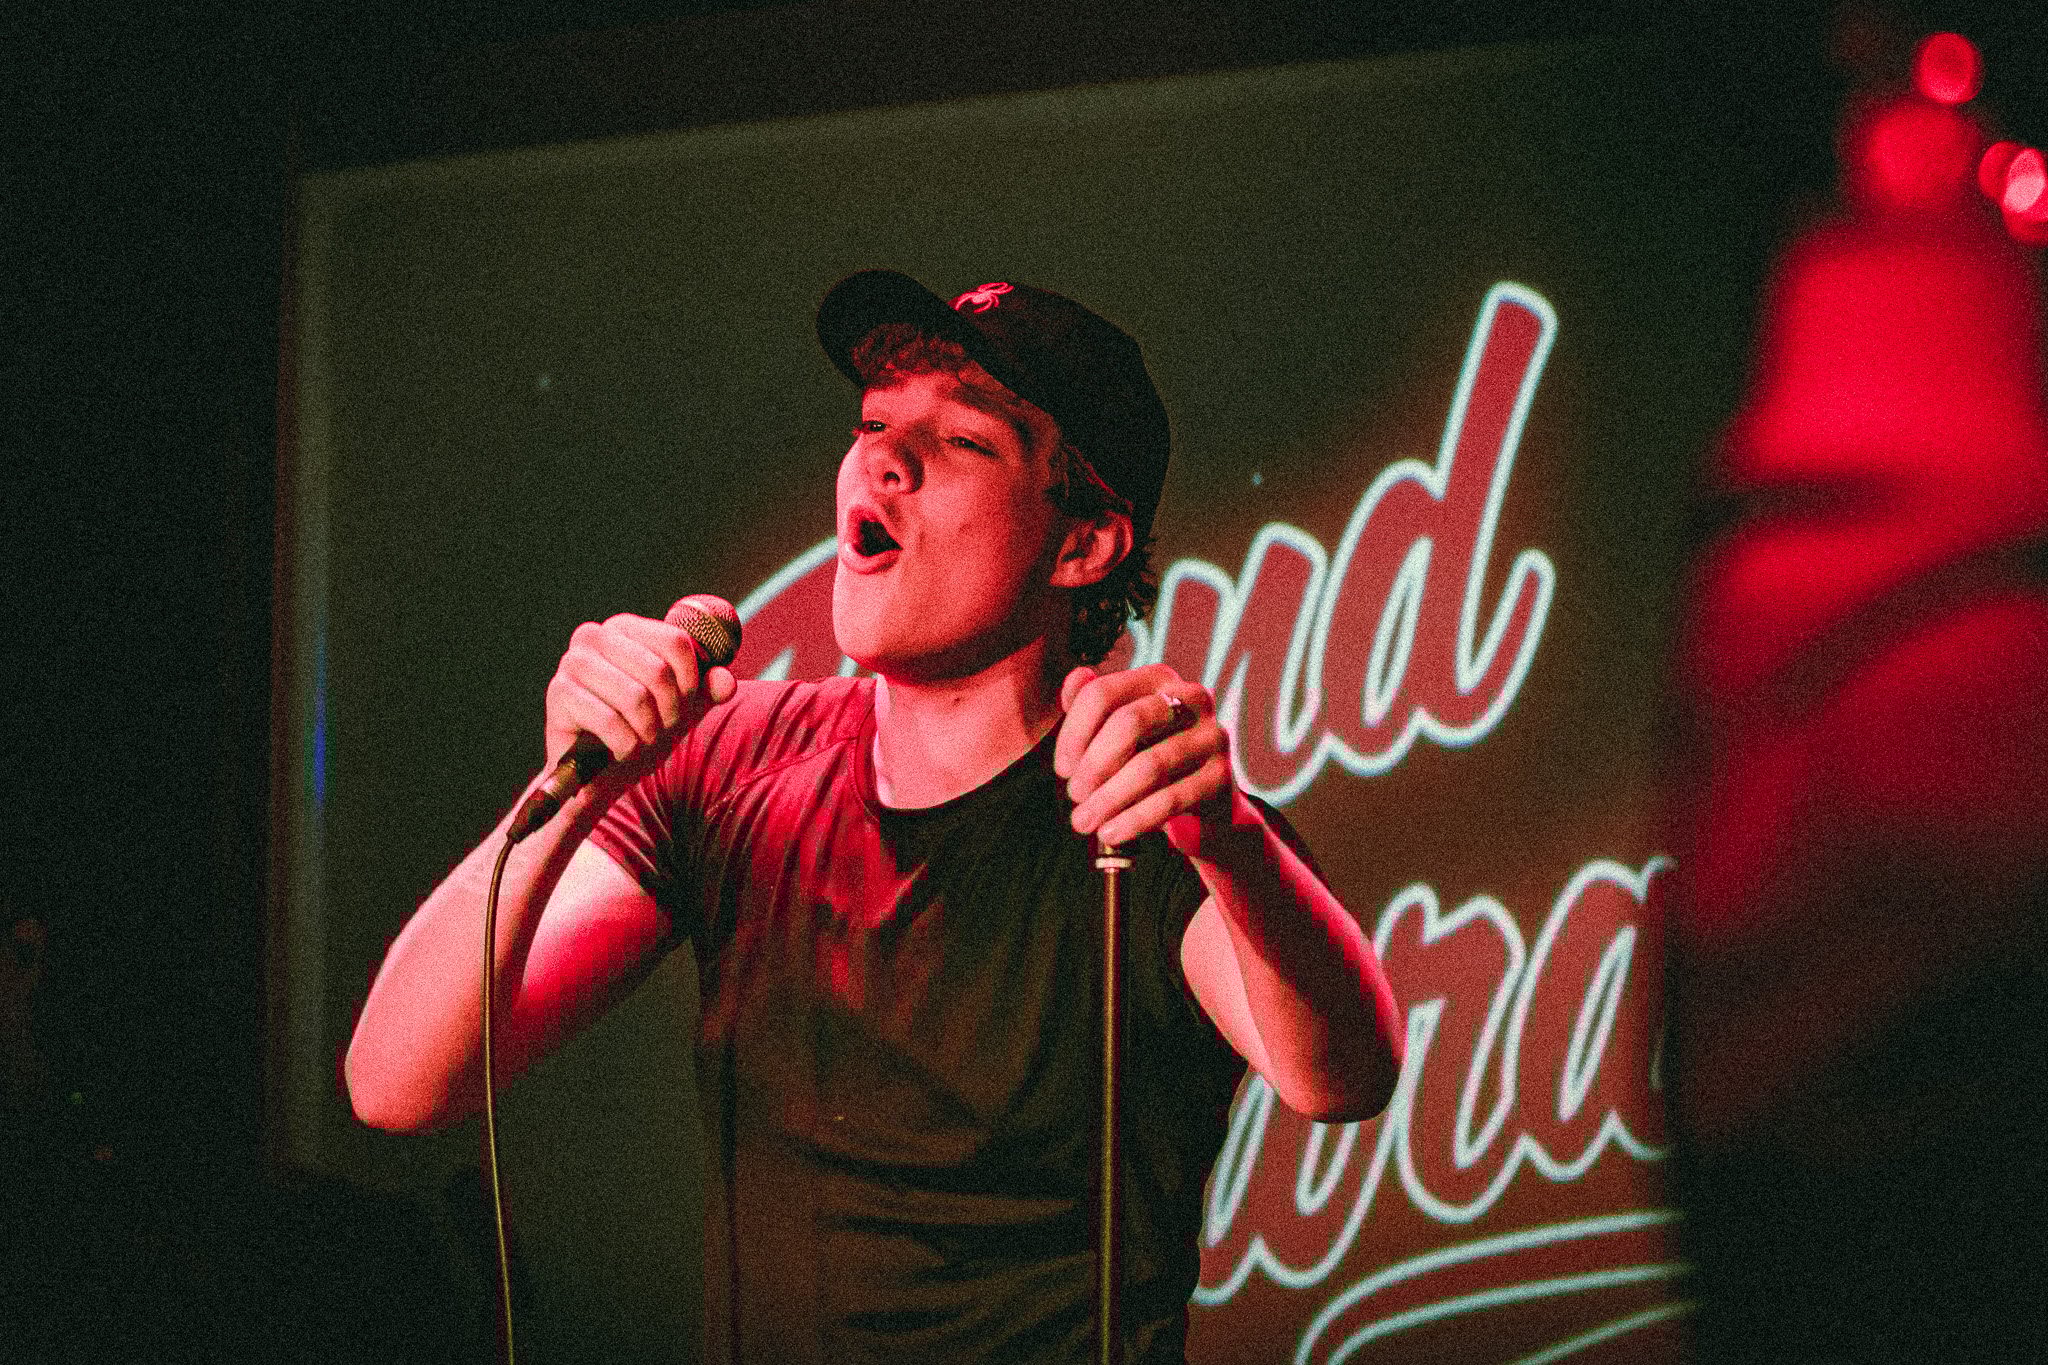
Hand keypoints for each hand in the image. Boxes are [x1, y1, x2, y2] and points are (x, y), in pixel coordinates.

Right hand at [544, 612, 736, 784]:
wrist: (600, 770)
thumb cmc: (643, 727)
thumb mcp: (684, 705)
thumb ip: (708, 688)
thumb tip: (726, 682)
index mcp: (625, 627)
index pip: (676, 641)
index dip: (690, 680)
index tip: (684, 702)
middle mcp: (593, 636)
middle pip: (658, 670)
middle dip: (671, 710)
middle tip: (663, 728)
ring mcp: (572, 663)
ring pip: (635, 697)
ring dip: (649, 731)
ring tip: (644, 740)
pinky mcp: (558, 695)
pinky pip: (608, 721)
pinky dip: (626, 745)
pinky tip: (622, 750)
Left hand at [1054, 663, 1233, 850]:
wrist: (1198, 803)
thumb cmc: (1147, 757)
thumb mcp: (1116, 731)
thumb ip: (1091, 704)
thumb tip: (1075, 678)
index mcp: (1158, 678)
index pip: (1103, 694)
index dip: (1074, 733)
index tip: (1063, 768)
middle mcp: (1191, 697)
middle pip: (1129, 722)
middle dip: (1094, 764)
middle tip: (1074, 795)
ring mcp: (1212, 735)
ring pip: (1150, 765)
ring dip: (1109, 798)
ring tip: (1084, 822)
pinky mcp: (1223, 775)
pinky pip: (1171, 799)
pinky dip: (1134, 819)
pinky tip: (1111, 833)